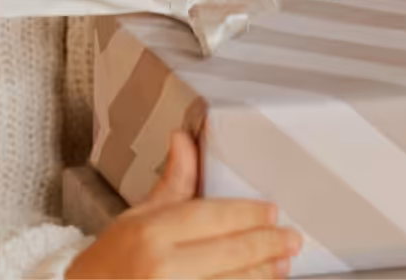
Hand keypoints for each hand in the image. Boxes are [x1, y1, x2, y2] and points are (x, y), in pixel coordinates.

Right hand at [67, 129, 302, 278]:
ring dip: (263, 274)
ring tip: (282, 264)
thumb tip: (185, 139)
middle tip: (292, 239)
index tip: (273, 212)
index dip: (249, 215)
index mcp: (153, 232)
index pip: (213, 217)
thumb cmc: (113, 258)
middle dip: (268, 245)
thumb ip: (173, 182)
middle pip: (231, 252)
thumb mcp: (139, 215)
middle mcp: (163, 266)